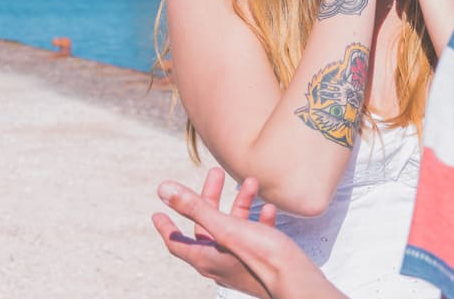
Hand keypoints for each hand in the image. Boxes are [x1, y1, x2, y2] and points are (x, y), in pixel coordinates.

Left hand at [152, 168, 343, 298]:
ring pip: (233, 228)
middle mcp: (220, 262)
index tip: (158, 213)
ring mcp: (240, 263)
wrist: (295, 278)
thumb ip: (194, 208)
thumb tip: (163, 189)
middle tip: (215, 174)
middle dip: (210, 198)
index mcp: (206, 258)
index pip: (177, 242)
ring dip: (240, 203)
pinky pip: (255, 236)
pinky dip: (257, 219)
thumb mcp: (225, 227)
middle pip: (206, 228)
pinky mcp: (260, 260)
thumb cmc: (260, 256)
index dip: (167, 226)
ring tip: (251, 182)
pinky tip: (268, 208)